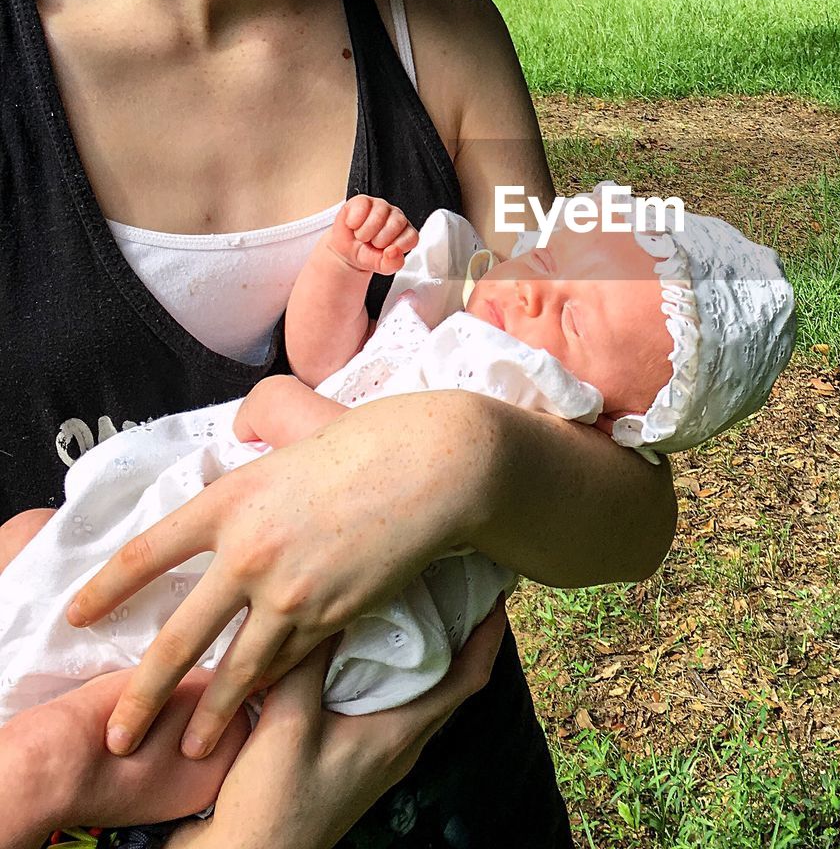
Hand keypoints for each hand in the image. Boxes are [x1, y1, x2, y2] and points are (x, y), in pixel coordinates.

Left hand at [64, 395, 491, 758]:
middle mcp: (248, 553)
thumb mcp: (300, 420)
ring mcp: (290, 591)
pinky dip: (272, 683)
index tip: (79, 614)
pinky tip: (260, 702)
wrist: (434, 468)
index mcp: (231, 499)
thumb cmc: (372, 437)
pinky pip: (292, 657)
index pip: (148, 551)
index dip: (106, 588)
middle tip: (118, 732)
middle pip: (180, 638)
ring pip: (238, 667)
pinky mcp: (332, 614)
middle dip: (144, 693)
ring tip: (194, 745)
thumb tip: (240, 429)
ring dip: (213, 713)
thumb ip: (261, 419)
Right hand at [165, 601, 506, 848]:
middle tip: (448, 584)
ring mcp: (378, 758)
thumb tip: (331, 604)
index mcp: (401, 735)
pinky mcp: (352, 764)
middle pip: (447, 681)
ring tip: (406, 605)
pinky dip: (383, 673)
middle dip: (455, 632)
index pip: (468, 678)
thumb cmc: (272, 808)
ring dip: (418, 651)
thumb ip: (309, 662)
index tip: (495, 593)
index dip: (488, 634)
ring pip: (415, 694)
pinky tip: (354, 652)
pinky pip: (385, 707)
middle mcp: (399, 747)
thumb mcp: (288, 723)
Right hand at [329, 196, 417, 274]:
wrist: (346, 251)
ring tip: (362, 236)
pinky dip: (354, 221)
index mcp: (406, 233)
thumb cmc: (367, 254)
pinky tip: (353, 226)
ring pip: (379, 215)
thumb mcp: (380, 266)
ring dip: (365, 232)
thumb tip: (394, 252)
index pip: (411, 237)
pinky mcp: (364, 200)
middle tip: (371, 243)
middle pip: (396, 224)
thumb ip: (392, 263)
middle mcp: (397, 217)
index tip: (384, 252)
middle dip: (379, 240)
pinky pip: (362, 206)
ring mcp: (381, 206)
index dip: (395, 248)